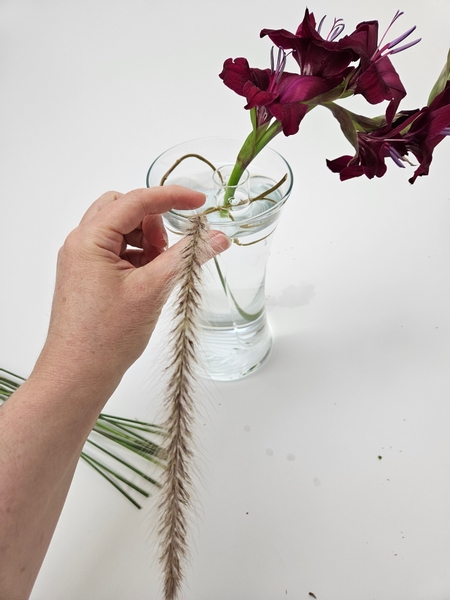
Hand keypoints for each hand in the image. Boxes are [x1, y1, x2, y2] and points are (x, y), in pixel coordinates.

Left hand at [34, 186, 228, 396]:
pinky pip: (116, 251)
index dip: (171, 197)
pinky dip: (137, 257)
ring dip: (146, 240)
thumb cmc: (106, 337)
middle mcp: (80, 244)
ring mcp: (82, 260)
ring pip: (120, 230)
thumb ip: (187, 257)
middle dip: (153, 221)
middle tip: (169, 248)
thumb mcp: (154, 290)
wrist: (79, 375)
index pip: (135, 200)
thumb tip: (217, 237)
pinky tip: (149, 281)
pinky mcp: (88, 276)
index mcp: (89, 239)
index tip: (199, 203)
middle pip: (123, 209)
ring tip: (159, 270)